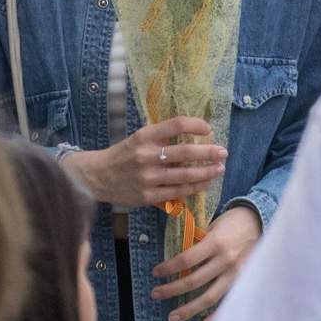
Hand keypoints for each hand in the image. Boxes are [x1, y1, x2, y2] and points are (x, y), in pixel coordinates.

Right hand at [67, 118, 223, 214]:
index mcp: (144, 136)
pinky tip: (204, 184)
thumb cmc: (123, 155)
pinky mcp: (147, 196)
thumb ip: (162, 136)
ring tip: (219, 169)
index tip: (209, 128)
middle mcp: (146, 155)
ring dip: (206, 172)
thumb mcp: (139, 138)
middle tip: (223, 152)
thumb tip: (195, 134)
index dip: (196, 125)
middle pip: (186, 152)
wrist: (97, 176)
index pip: (176, 125)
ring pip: (185, 175)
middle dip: (209, 152)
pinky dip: (194, 188)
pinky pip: (177, 192)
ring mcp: (147, 177)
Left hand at [157, 203, 260, 320]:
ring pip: (209, 297)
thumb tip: (179, 260)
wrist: (261, 222)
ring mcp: (236, 274)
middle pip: (194, 281)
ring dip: (188, 309)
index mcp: (216, 242)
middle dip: (172, 289)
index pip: (186, 259)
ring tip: (172, 317)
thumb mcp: (214, 226)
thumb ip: (199, 243)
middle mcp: (226, 260)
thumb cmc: (233, 222)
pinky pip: (227, 302)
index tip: (155, 272)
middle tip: (155, 294)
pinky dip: (216, 317)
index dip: (169, 268)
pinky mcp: (243, 282)